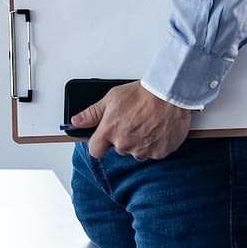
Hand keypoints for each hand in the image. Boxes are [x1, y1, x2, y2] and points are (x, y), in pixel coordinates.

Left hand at [72, 82, 191, 160]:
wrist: (169, 95)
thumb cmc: (141, 94)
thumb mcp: (111, 98)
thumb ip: (92, 113)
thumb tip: (77, 122)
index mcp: (110, 131)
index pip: (95, 150)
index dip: (98, 144)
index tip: (103, 139)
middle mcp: (125, 144)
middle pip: (118, 149)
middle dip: (122, 138)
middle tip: (131, 122)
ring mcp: (143, 150)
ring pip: (136, 152)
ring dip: (139, 143)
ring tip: (146, 124)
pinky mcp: (160, 152)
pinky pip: (153, 153)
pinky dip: (154, 144)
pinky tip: (156, 130)